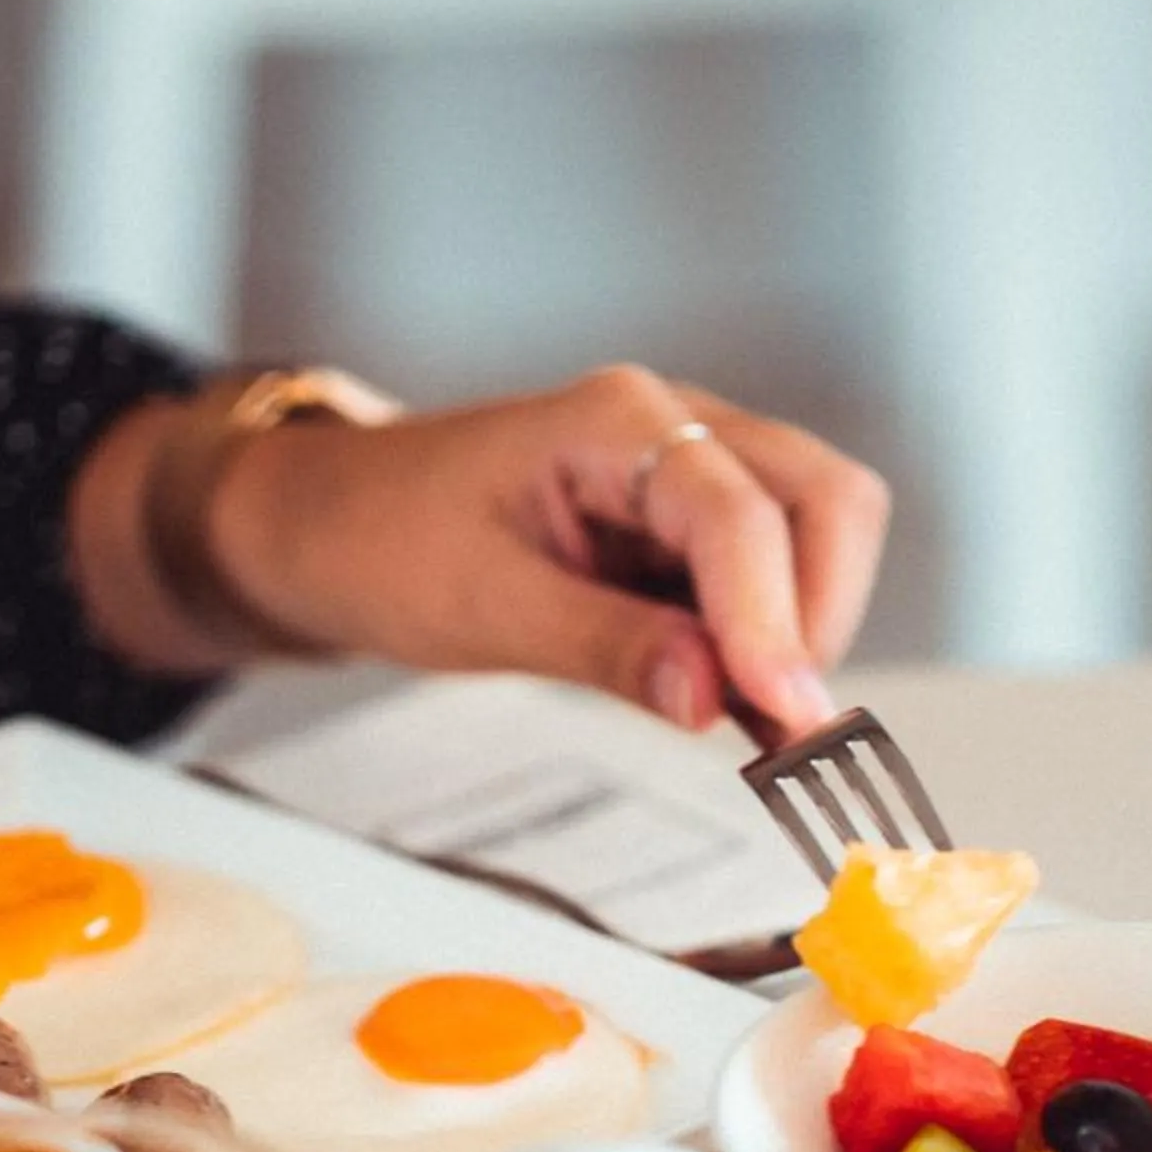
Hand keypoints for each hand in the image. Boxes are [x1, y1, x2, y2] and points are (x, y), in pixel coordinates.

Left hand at [208, 365, 888, 739]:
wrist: (327, 524)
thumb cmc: (382, 540)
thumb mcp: (481, 607)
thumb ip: (604, 647)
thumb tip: (716, 699)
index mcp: (615, 421)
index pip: (738, 513)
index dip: (775, 619)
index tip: (789, 713)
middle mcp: (674, 428)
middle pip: (824, 498)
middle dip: (821, 613)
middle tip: (780, 724)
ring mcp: (691, 474)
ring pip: (819, 535)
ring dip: (808, 632)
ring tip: (762, 730)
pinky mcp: (689, 531)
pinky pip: (772, 580)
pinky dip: (776, 648)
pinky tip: (748, 714)